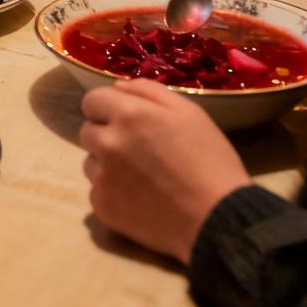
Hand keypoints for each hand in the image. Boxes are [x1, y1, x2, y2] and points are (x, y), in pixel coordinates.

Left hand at [80, 79, 249, 263]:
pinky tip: (138, 199)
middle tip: (136, 150)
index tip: (125, 120)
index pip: (92, 100)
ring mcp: (102, 177)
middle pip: (88, 130)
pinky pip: (96, 191)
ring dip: (106, 164)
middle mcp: (108, 142)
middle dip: (106, 135)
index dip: (108, 108)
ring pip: (90, 162)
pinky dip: (112, 192)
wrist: (219, 219)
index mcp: (127, 114)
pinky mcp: (103, 207)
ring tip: (140, 177)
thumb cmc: (209, 160)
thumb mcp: (189, 112)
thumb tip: (117, 87)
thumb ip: (148, 90)